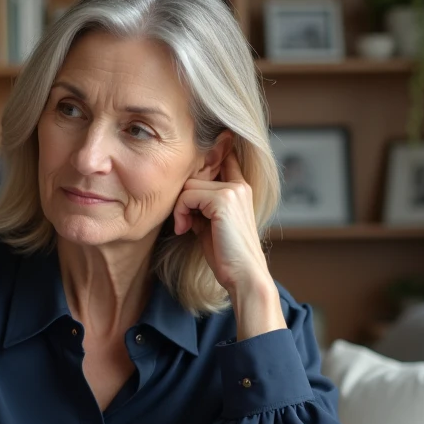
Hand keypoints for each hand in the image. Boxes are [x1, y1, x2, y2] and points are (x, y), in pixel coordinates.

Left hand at [171, 150, 272, 300]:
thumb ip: (201, 206)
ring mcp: (233, 191)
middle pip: (195, 175)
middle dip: (183, 199)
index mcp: (240, 189)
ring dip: (179, 208)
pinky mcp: (223, 199)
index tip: (207, 147)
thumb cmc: (226, 255)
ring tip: (184, 227)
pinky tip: (184, 229)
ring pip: (188, 185)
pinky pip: (187, 196)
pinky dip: (180, 213)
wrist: (244, 275)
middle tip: (183, 222)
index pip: (224, 157)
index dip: (212, 153)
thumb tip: (182, 196)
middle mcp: (239, 185)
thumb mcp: (210, 225)